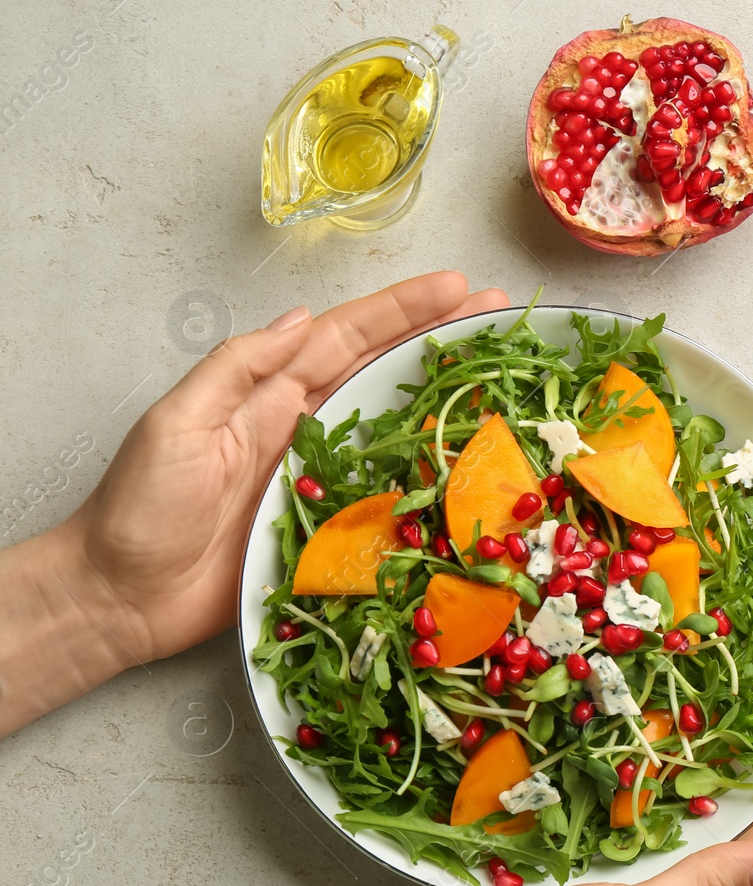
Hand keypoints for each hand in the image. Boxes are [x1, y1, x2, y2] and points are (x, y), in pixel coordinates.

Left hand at [0, 273, 507, 734]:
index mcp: (270, 397)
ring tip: (500, 376)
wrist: (120, 597)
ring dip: (446, 401)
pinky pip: (390, 499)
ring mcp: (323, 480)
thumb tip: (300, 320)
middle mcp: (305, 430)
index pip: (347, 338)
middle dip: (440, 339)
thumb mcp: (175, 421)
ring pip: (396, 428)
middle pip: (384, 372)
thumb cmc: (136, 509)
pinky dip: (431, 481)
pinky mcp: (331, 532)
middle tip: (500, 315)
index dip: (403, 310)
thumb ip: (237, 368)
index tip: (457, 287)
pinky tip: (470, 470)